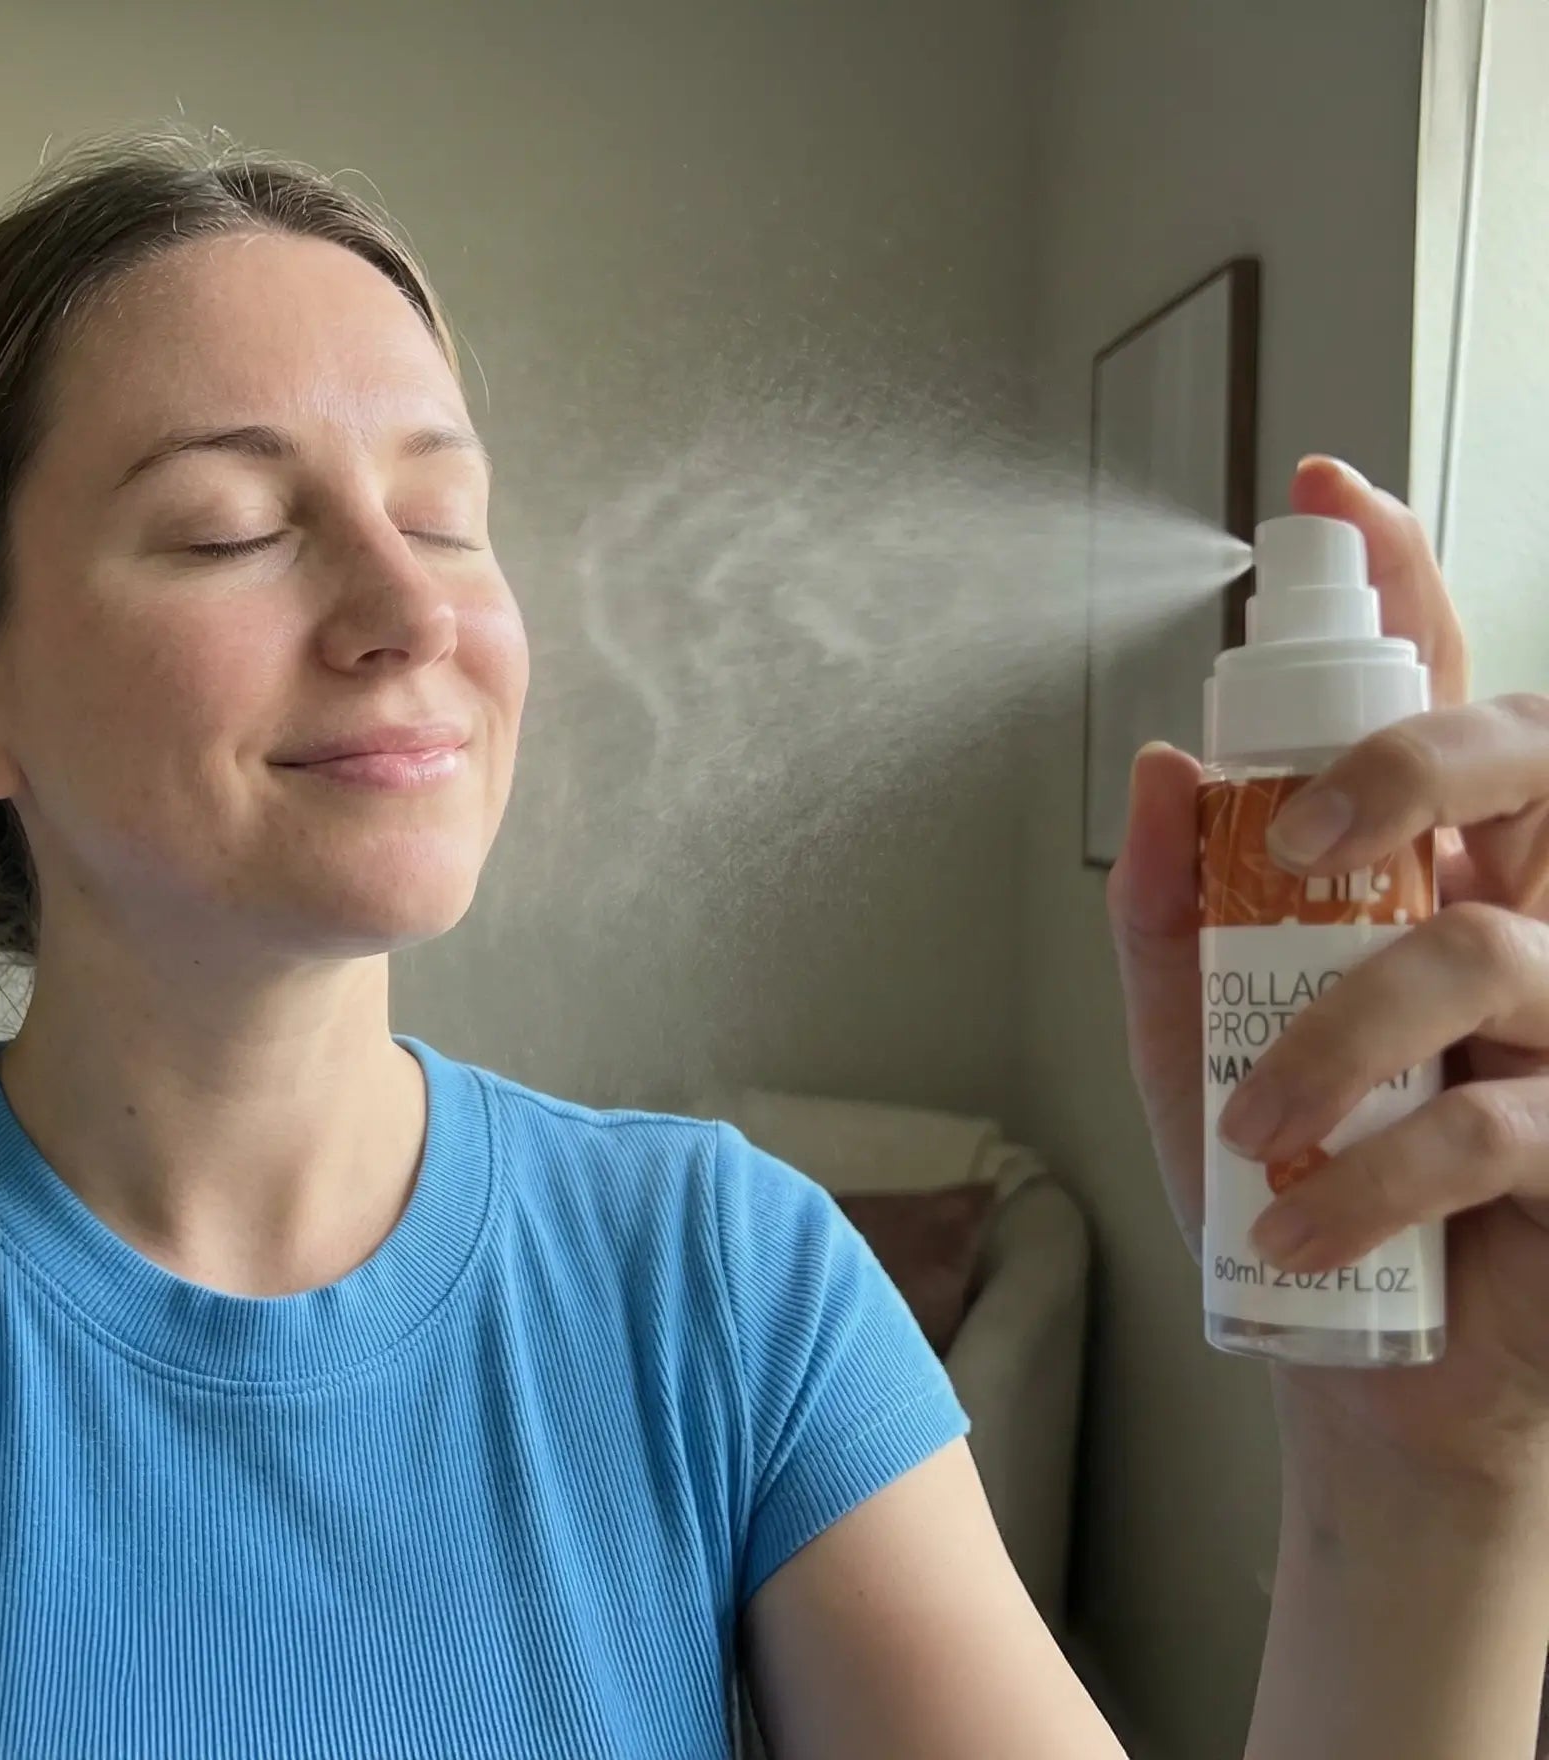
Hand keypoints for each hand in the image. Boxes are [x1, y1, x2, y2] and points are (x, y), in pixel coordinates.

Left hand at [1108, 455, 1548, 1490]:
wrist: (1359, 1364)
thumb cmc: (1289, 1184)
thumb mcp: (1196, 1042)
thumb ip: (1176, 911)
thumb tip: (1161, 762)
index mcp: (1434, 873)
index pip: (1445, 696)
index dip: (1402, 583)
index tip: (1325, 492)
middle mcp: (1533, 913)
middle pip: (1534, 752)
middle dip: (1409, 759)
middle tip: (1295, 843)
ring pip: (1488, 947)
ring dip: (1335, 1037)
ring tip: (1253, 1131)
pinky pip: (1500, 1119)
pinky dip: (1372, 1179)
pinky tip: (1296, 1233)